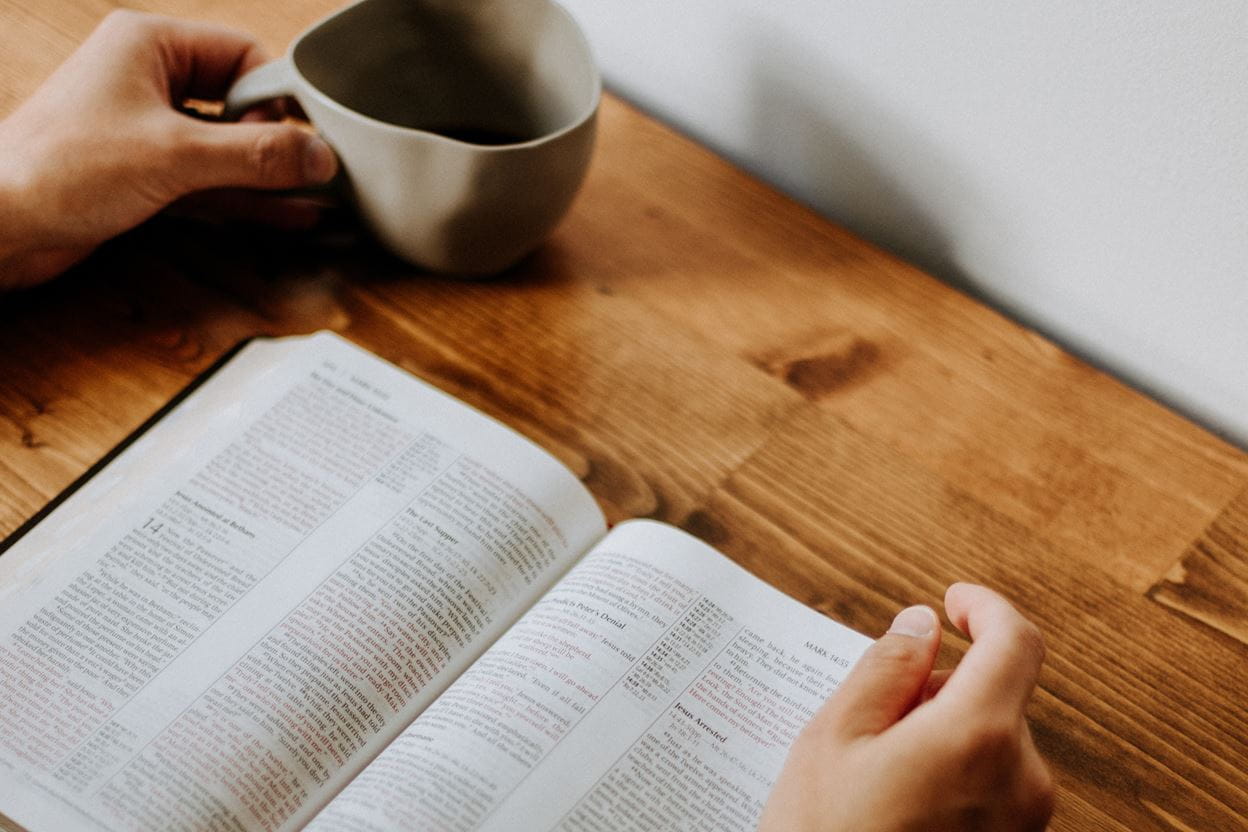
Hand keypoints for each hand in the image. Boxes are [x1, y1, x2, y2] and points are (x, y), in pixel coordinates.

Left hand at [0, 10, 337, 288]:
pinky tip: (283, 213)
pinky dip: (243, 197)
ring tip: (315, 199)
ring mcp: (145, 129)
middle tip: (318, 172)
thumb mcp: (176, 156)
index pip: (242, 56)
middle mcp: (146, 80)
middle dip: (278, 141)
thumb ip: (255, 156)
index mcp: (148, 46)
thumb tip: (318, 156)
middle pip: (237, 103)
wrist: (1, 226)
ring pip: (225, 147)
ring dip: (266, 175)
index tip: (306, 138)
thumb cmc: (58, 170)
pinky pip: (208, 180)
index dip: (277, 98)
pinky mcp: (142, 174)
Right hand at [759, 583, 1053, 830]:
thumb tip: (921, 625)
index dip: (986, 608)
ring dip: (942, 731)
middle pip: (994, 693)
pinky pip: (993, 782)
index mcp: (977, 737)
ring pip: (991, 738)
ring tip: (873, 774)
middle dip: (938, 687)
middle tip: (869, 720)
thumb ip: (886, 668)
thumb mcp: (834, 737)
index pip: (1016, 642)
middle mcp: (1021, 780)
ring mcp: (1024, 822)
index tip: (953, 601)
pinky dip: (953, 770)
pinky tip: (895, 800)